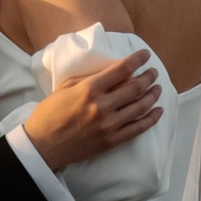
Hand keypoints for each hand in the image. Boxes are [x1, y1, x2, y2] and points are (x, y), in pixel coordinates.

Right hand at [25, 51, 160, 171]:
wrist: (43, 146)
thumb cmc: (49, 114)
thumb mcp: (64, 88)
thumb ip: (88, 79)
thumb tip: (110, 72)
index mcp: (89, 89)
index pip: (122, 69)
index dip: (137, 60)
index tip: (145, 55)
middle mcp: (102, 106)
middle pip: (136, 87)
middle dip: (149, 76)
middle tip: (153, 72)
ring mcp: (109, 125)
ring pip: (141, 107)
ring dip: (153, 95)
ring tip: (158, 88)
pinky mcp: (112, 140)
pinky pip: (138, 128)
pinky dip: (151, 119)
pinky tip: (158, 111)